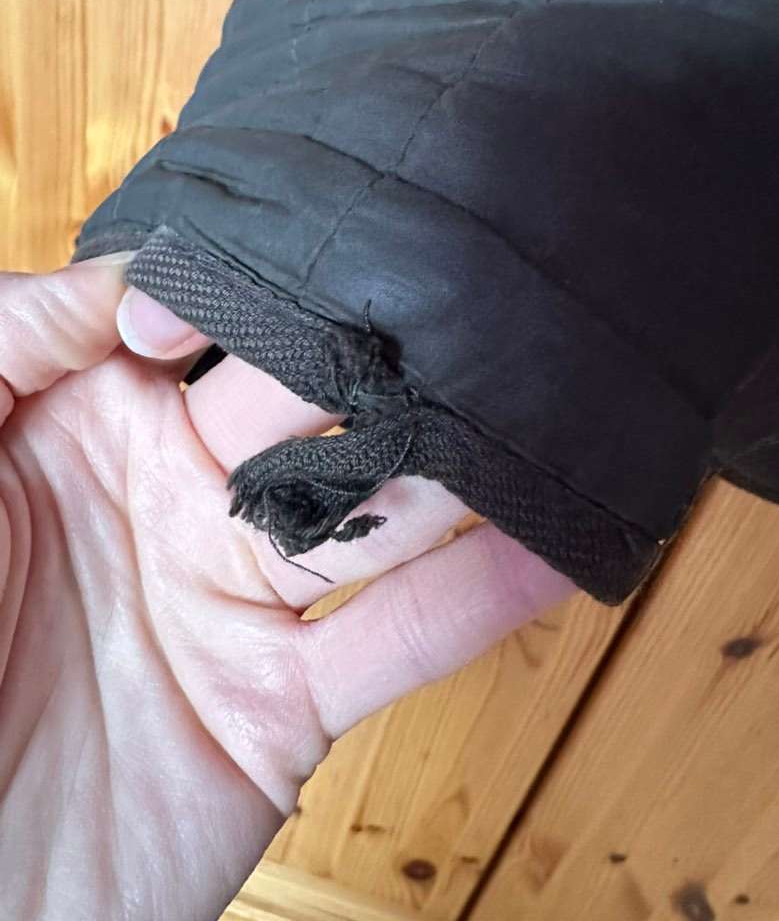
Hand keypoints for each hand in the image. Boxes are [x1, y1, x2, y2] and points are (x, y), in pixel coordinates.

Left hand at [0, 259, 574, 920]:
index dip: (275, 290)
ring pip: (377, 517)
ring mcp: (238, 601)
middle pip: (318, 412)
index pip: (220, 331)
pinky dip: (481, 599)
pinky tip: (550, 544)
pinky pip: (398, 644)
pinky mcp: (282, 708)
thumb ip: (8, 342)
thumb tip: (131, 274)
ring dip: (457, 468)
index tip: (338, 246)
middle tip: (479, 306)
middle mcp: (184, 499)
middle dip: (389, 361)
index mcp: (98, 425)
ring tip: (543, 406)